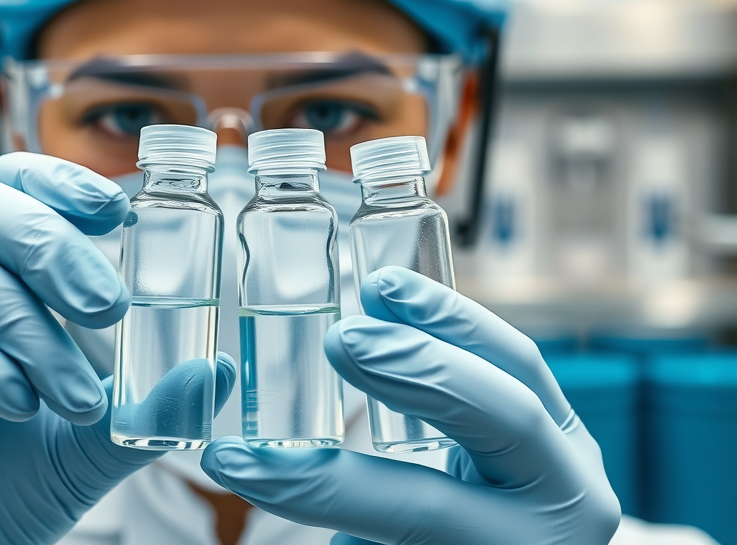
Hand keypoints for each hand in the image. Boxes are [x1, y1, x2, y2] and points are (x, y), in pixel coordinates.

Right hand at [0, 152, 235, 543]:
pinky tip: (14, 402)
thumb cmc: (13, 479)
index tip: (118, 215)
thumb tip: (217, 369)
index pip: (10, 183)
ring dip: (18, 319)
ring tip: (70, 391)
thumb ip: (149, 404)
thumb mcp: (94, 439)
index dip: (59, 181)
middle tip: (109, 307)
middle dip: (46, 244)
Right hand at [201, 266, 619, 544]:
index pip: (412, 508)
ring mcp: (575, 453)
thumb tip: (266, 479)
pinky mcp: (563, 419)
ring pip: (520, 367)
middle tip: (338, 341)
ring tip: (381, 288)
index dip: (316, 485)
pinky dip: (460, 323)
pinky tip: (408, 298)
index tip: (232, 460)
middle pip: (500, 419)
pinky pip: (516, 358)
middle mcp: (563, 503)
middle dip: (414, 370)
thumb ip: (354, 535)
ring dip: (443, 318)